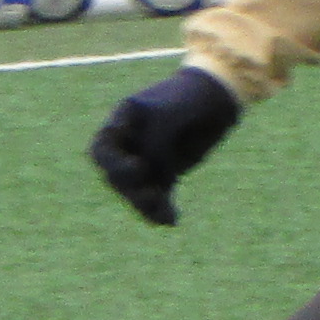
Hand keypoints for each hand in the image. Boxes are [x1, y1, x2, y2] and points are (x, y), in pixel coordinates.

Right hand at [90, 64, 242, 225]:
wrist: (216, 100)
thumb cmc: (188, 99)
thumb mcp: (168, 117)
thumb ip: (155, 144)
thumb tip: (149, 174)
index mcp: (123, 121)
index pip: (102, 147)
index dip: (112, 162)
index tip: (138, 164)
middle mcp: (130, 143)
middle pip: (115, 174)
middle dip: (128, 187)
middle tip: (149, 192)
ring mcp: (146, 159)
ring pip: (135, 189)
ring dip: (146, 203)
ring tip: (164, 212)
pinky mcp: (164, 175)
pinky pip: (157, 197)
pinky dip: (161, 210)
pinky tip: (171, 219)